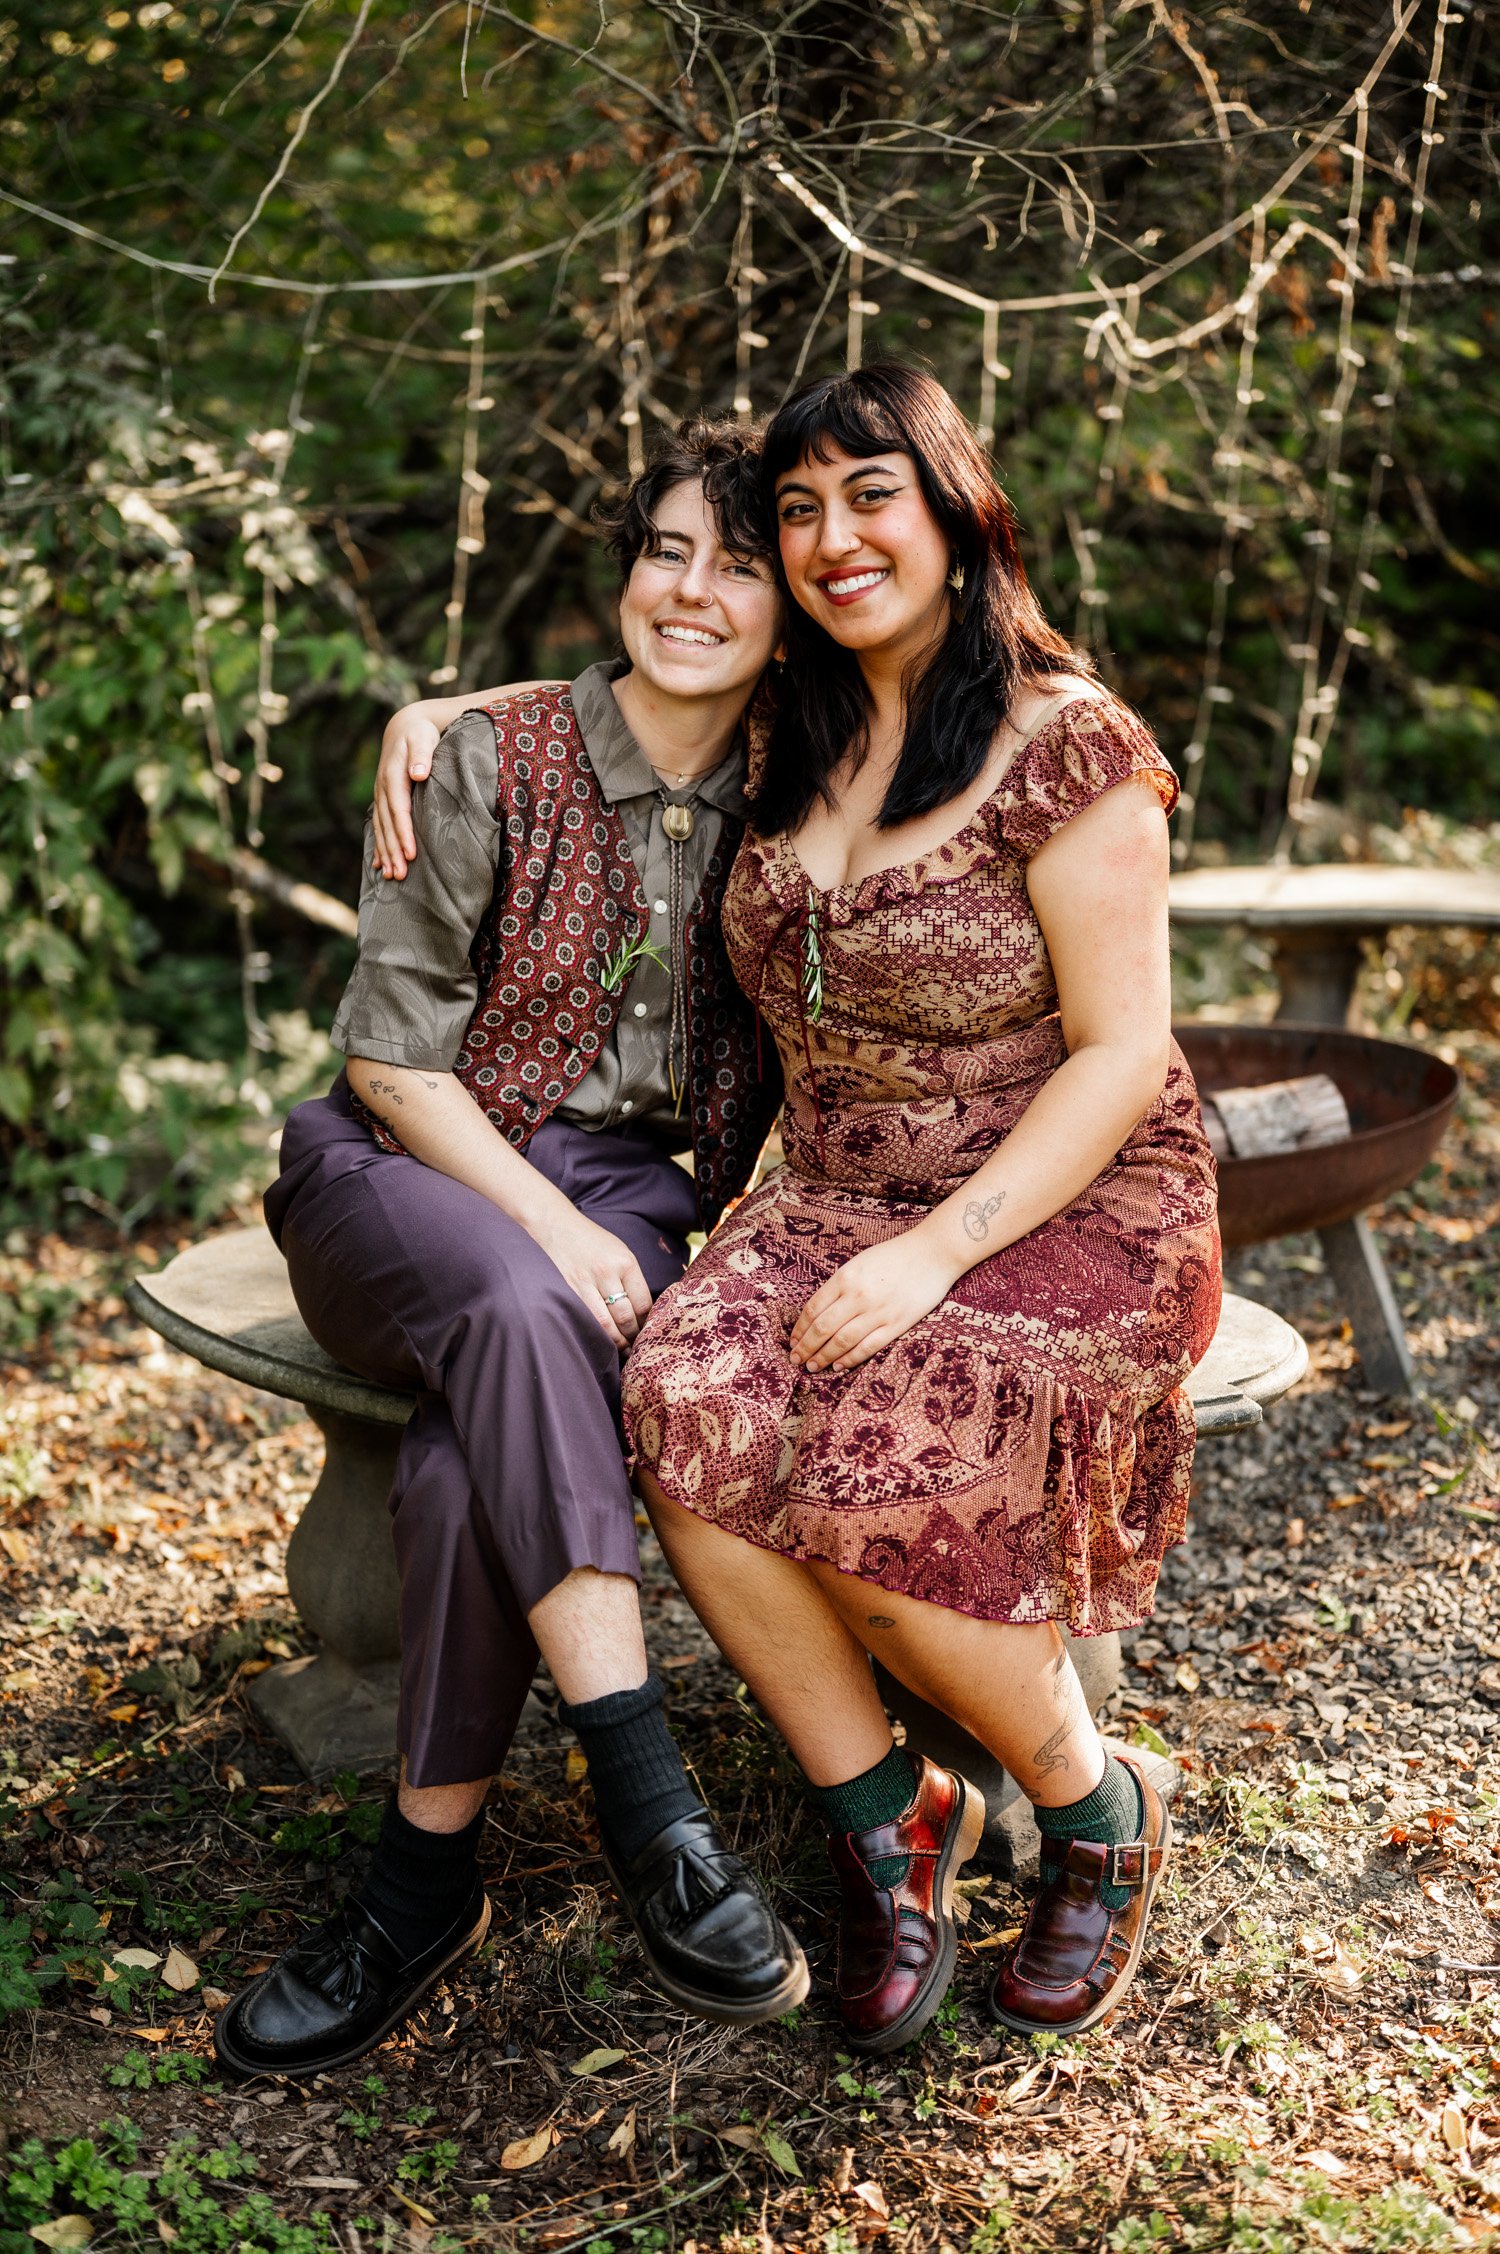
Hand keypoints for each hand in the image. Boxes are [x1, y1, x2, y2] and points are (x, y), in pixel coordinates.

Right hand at [372, 705, 443, 879]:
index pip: (398, 809)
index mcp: (393, 774)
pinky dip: (379, 846)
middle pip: (387, 824)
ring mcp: (380, 795)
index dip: (404, 832)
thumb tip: (419, 773)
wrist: (404, 727)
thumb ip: (422, 753)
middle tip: (401, 874)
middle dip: (393, 850)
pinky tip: (380, 865)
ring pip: (381, 829)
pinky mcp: (383, 800)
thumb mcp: (423, 737)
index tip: (411, 852)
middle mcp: (383, 787)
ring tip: (392, 876)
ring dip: (386, 853)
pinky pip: (379, 826)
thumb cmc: (419, 733)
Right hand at [528, 1207, 653, 1350]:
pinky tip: (603, 1341)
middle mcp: (607, 1273)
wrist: (557, 1227)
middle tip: (638, 1344)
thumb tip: (644, 1310)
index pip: (643, 1302)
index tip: (649, 1330)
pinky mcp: (568, 1291)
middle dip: (634, 1335)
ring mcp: (586, 1283)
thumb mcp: (620, 1252)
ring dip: (617, 1341)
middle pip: (626, 1316)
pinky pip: (587, 1319)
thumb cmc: (593, 1241)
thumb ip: (632, 1278)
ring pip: (606, 1323)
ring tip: (624, 1349)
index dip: (647, 1322)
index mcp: (625, 1262)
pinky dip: (597, 1333)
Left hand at [790, 1224, 962, 1374]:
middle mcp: (857, 1296)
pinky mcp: (897, 1324)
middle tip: (796, 1360)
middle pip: (823, 1328)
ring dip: (824, 1357)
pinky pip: (868, 1347)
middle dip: (806, 1348)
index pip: (813, 1309)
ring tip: (812, 1367)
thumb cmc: (895, 1255)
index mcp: (845, 1277)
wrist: (933, 1253)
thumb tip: (820, 1311)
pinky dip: (850, 1359)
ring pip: (842, 1341)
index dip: (800, 1329)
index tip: (793, 1341)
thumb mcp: (859, 1262)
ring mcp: (878, 1312)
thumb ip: (840, 1285)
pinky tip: (839, 1366)